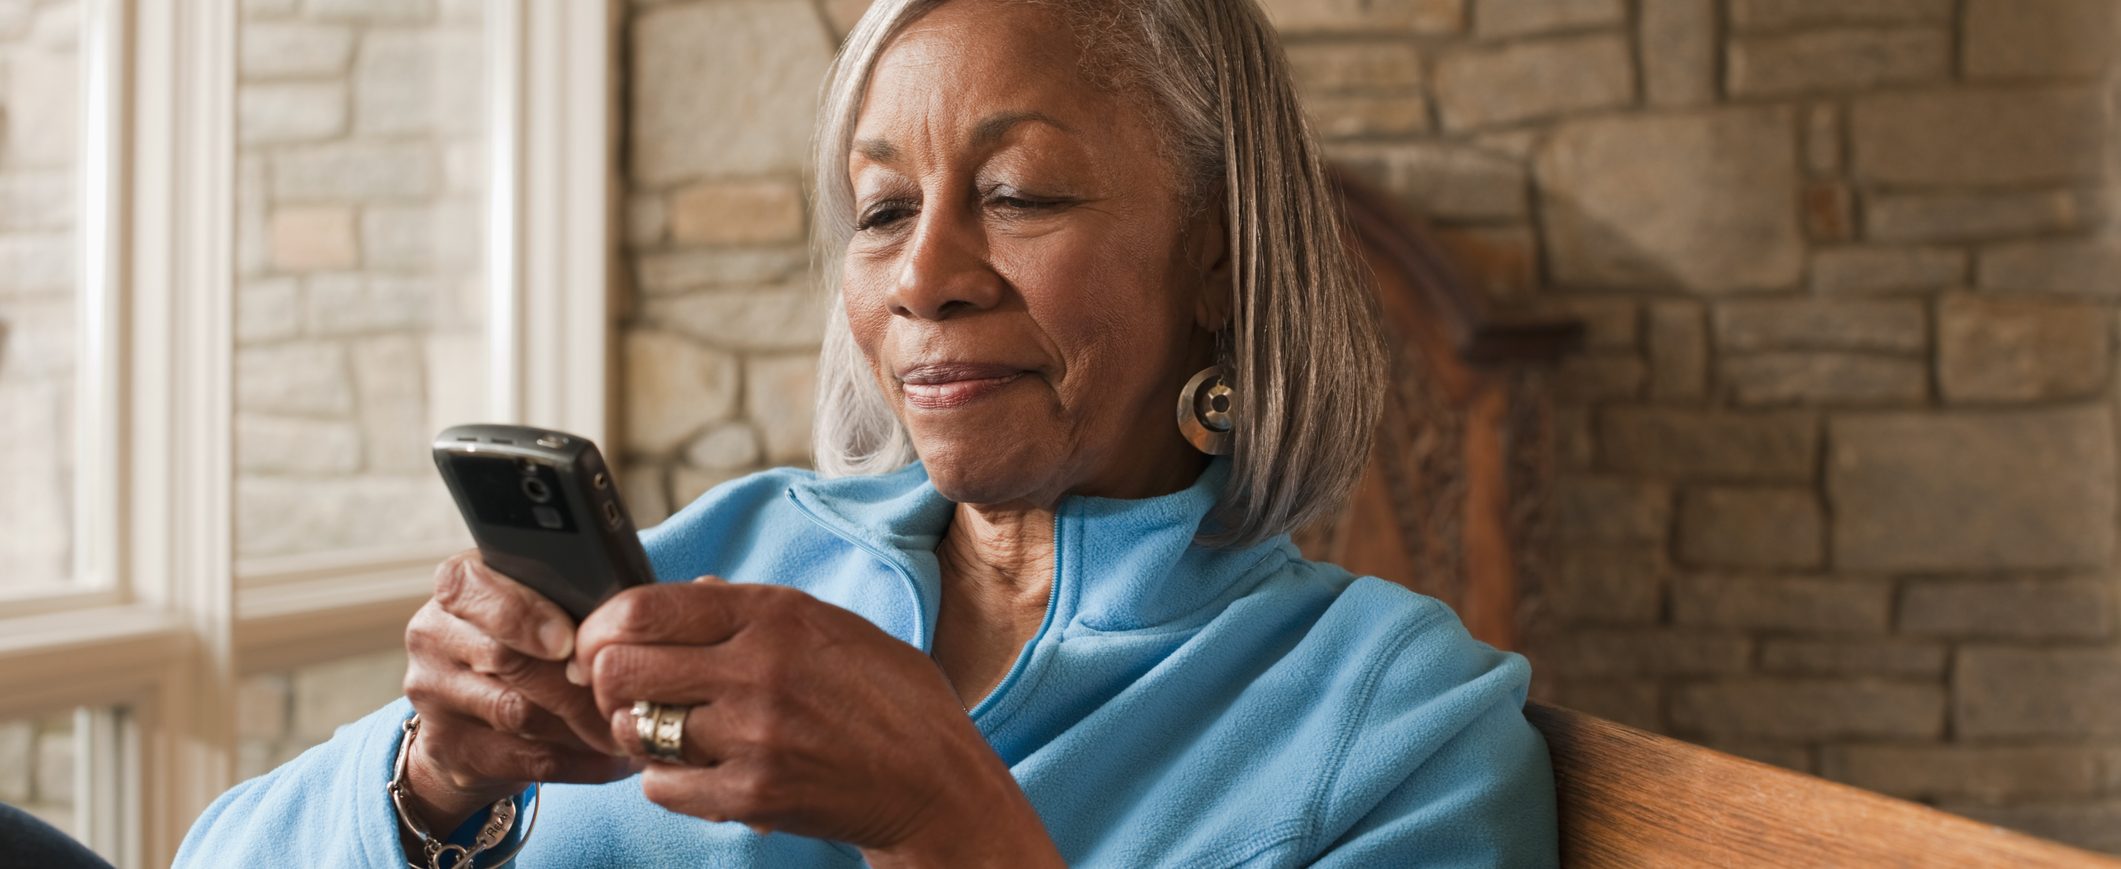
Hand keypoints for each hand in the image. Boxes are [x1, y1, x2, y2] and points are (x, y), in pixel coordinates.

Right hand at [398, 551, 640, 833]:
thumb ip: (570, 601)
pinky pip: (523, 758)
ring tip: (629, 727)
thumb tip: (629, 616)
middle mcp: (433, 634)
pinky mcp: (447, 748)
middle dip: (572, 681)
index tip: (568, 641)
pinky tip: (613, 761)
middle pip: (503, 656)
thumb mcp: (540, 609)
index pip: (472, 585)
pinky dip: (578, 761)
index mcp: (458, 587)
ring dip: (583, 724)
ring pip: (517, 712)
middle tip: (624, 693)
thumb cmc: (530, 646)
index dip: (522, 613)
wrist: (473, 719)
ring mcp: (432, 694)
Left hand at [575, 579, 1062, 866]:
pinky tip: (698, 769)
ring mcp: (753, 735)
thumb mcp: (834, 627)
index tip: (599, 640)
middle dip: (605, 678)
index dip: (601, 625)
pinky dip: (667, 778)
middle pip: (619, 666)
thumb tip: (691, 591)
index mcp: (775, 615)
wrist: (936, 782)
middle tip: (620, 690)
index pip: (644, 607)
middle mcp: (757, 668)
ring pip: (634, 727)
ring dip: (637, 729)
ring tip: (666, 729)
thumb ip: (757, 609)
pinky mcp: (753, 794)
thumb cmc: (891, 699)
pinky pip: (661, 785)